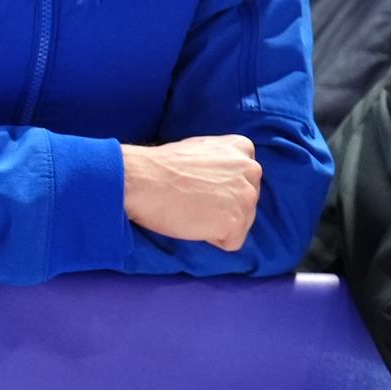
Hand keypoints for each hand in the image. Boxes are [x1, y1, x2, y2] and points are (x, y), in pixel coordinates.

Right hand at [122, 135, 261, 249]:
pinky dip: (212, 239)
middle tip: (190, 200)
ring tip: (190, 209)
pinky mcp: (236, 221)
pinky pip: (231, 242)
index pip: (243, 178)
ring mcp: (246, 196)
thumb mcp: (198, 148)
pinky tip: (192, 222)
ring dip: (216, 223)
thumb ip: (221, 160)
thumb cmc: (158, 167)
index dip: (218, 188)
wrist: (139, 180)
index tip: (196, 186)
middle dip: (222, 207)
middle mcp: (251, 170)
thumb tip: (224, 179)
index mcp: (242, 148)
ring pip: (241, 222)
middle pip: (246, 202)